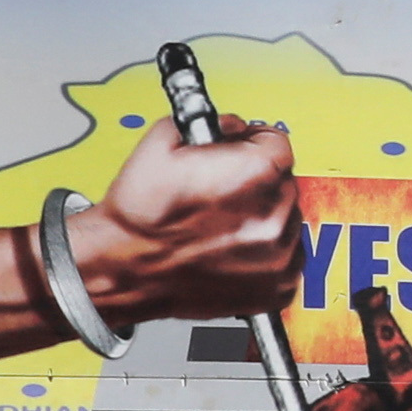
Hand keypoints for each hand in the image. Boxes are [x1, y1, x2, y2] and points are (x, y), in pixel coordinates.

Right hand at [72, 118, 303, 324]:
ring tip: (221, 225)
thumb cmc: (139, 216)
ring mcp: (278, 256)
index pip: (277, 142)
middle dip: (257, 182)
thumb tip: (233, 127)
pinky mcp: (276, 287)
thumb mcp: (165, 140)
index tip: (240, 152)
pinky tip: (231, 249)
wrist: (124, 268)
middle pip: (284, 181)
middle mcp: (274, 216)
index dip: (252, 143)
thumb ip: (212, 124)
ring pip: (287, 220)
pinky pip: (287, 258)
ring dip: (263, 218)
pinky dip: (265, 253)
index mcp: (256, 173)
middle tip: (221, 193)